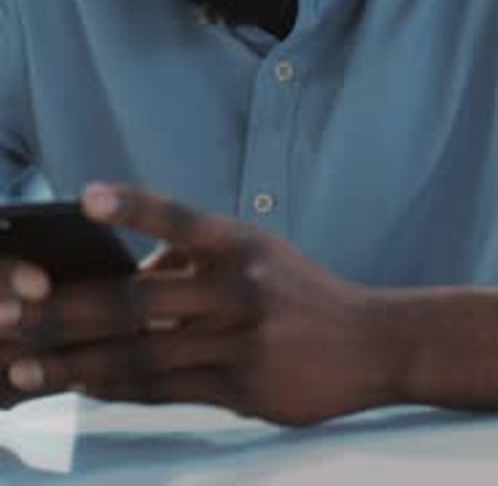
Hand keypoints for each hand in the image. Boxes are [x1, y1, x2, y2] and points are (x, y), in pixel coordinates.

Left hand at [7, 184, 393, 423]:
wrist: (371, 341)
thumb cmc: (302, 290)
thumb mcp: (255, 253)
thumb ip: (191, 260)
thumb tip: (128, 279)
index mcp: (239, 243)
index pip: (179, 218)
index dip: (133, 206)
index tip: (87, 197)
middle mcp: (238, 287)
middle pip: (137, 301)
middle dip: (65, 312)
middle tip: (12, 316)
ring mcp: (240, 341)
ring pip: (142, 356)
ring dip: (75, 364)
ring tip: (23, 369)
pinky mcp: (243, 388)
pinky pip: (166, 391)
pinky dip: (118, 389)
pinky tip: (83, 387)